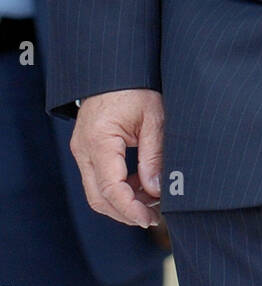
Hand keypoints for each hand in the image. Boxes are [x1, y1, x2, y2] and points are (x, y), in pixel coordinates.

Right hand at [70, 89, 164, 228]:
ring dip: (122, 202)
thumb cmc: (136, 86)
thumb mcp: (154, 118)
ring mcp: (82, 150)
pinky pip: (98, 178)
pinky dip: (118, 188)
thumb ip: (154, 155)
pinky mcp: (87, 149)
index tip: (150, 218)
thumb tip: (155, 190)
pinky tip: (140, 185)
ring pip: (96, 191)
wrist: (116, 67)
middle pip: (98, 197)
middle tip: (153, 216)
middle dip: (125, 212)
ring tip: (151, 200)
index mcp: (99, 141)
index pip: (110, 189)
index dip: (130, 209)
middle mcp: (84, 149)